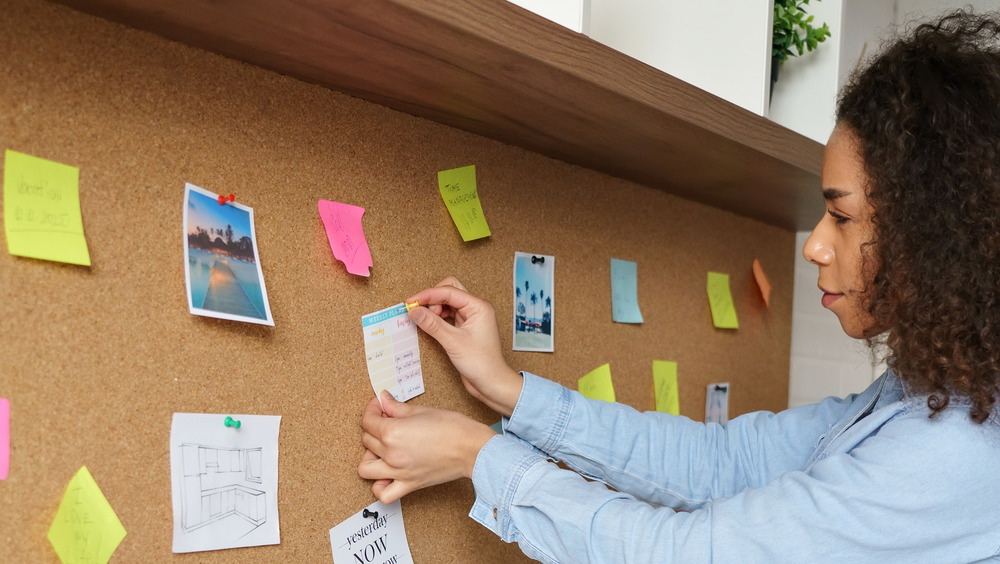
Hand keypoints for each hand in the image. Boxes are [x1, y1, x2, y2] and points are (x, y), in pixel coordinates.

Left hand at [358, 392, 495, 503]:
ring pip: (365, 468)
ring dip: (369, 456)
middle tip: (387, 421)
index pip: (368, 421)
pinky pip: (384, 494)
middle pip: (367, 441)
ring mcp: (399, 472)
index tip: (380, 405)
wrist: (471, 448)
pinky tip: (386, 475)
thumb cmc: (452, 427)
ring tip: (381, 449)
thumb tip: (383, 399)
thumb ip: (396, 407)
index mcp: (392, 432)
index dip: (372, 409)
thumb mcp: (421, 410)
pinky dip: (379, 487)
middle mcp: (391, 454)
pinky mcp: (409, 485)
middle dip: (374, 427)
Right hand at [406, 276, 522, 415]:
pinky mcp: (464, 328)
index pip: (449, 291)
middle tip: (418, 311)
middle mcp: (475, 309)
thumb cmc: (481, 364)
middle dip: (432, 298)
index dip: (428, 295)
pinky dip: (436, 317)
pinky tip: (428, 324)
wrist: (491, 383)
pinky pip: (448, 315)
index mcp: (478, 307)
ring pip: (447, 302)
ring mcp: (470, 318)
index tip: (411, 302)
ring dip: (433, 308)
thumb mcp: (453, 342)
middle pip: (449, 291)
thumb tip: (414, 311)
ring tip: (423, 320)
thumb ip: (432, 324)